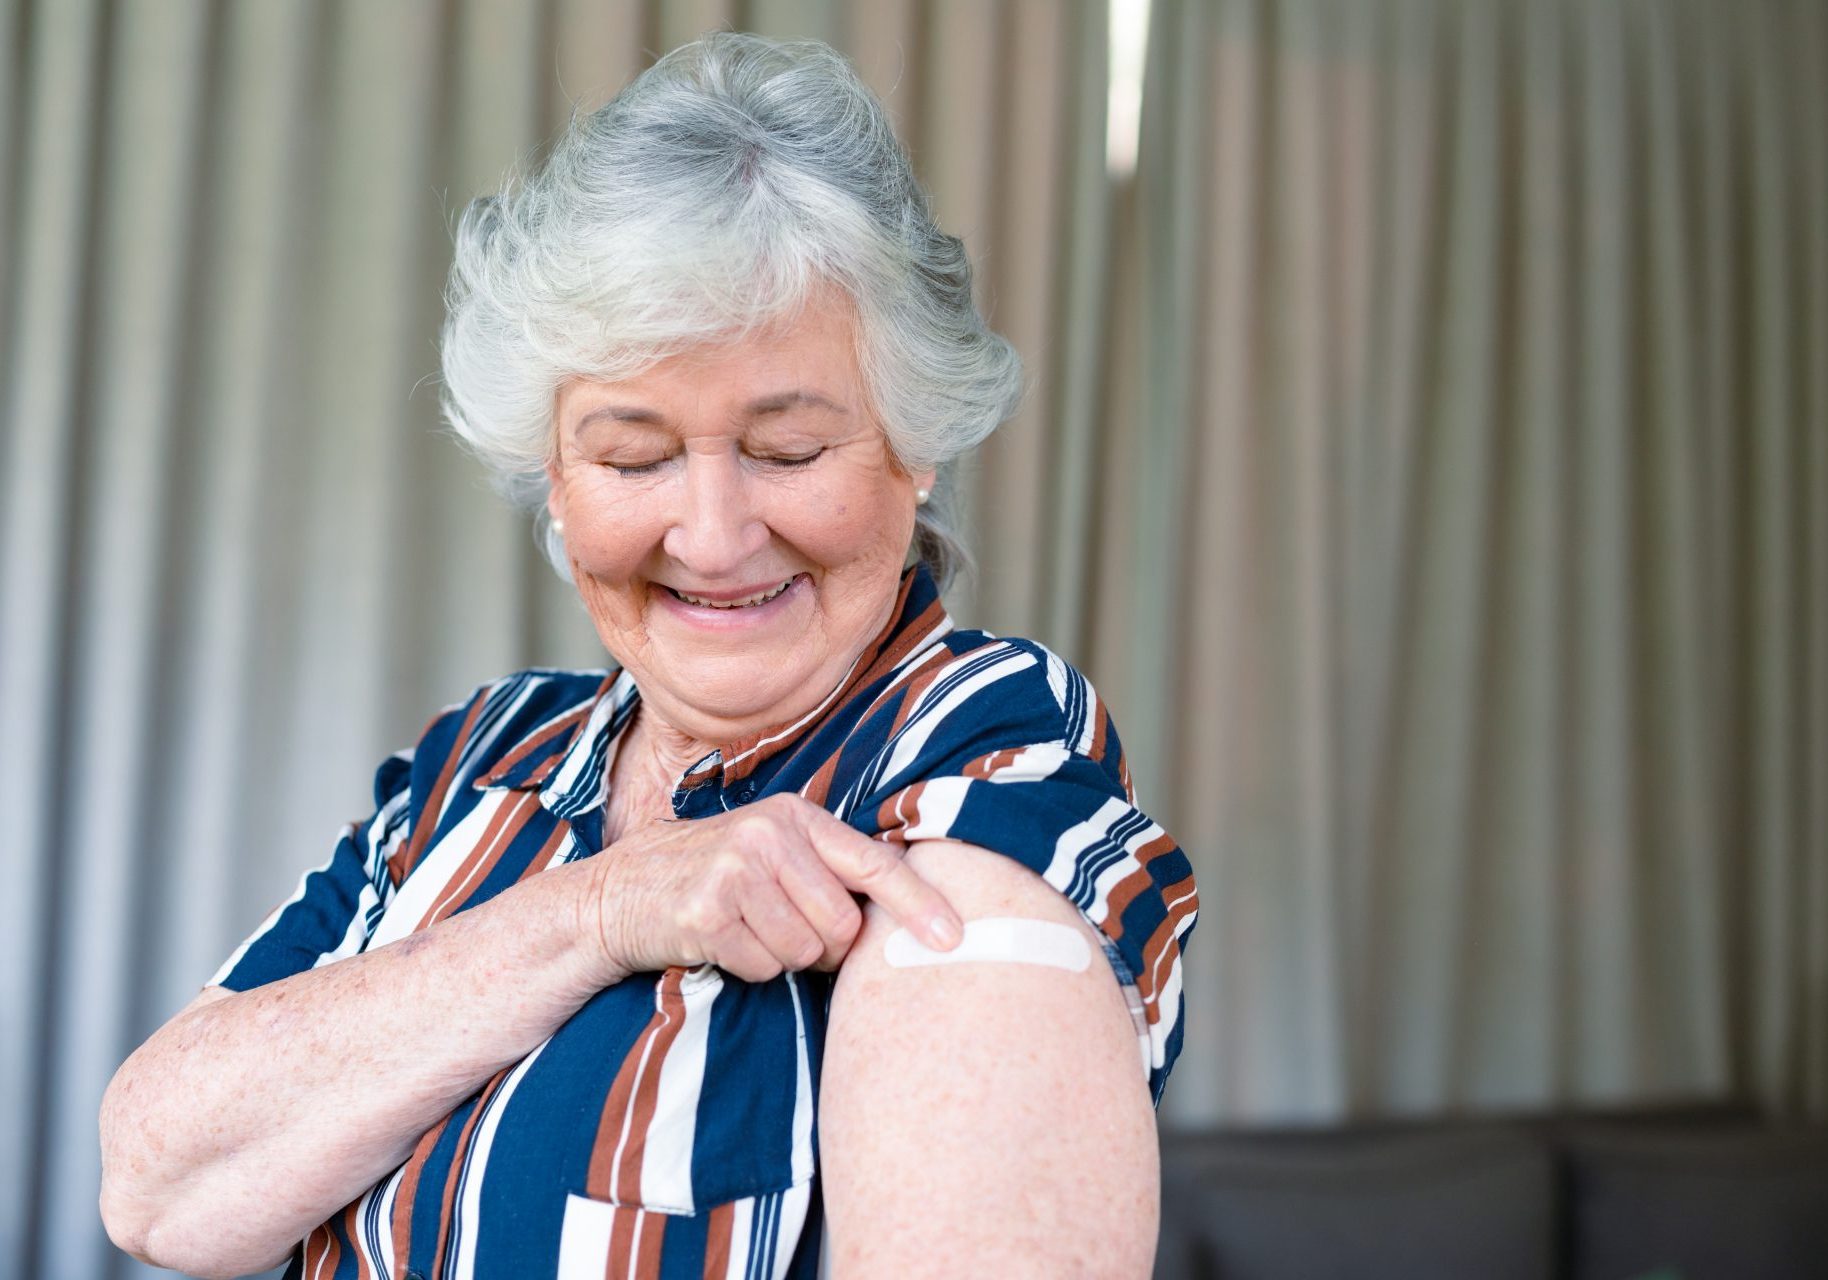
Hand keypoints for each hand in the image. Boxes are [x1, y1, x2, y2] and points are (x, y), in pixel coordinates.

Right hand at [581, 793, 962, 984]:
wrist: (619, 893)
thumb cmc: (711, 880)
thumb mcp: (771, 855)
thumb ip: (828, 873)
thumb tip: (897, 924)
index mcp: (796, 817)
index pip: (874, 863)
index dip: (919, 904)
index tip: (953, 937)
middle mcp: (769, 834)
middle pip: (843, 925)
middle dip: (824, 947)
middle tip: (783, 931)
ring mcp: (735, 870)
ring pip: (805, 951)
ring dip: (780, 957)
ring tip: (746, 931)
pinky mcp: (707, 910)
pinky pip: (763, 967)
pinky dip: (748, 968)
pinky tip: (720, 942)